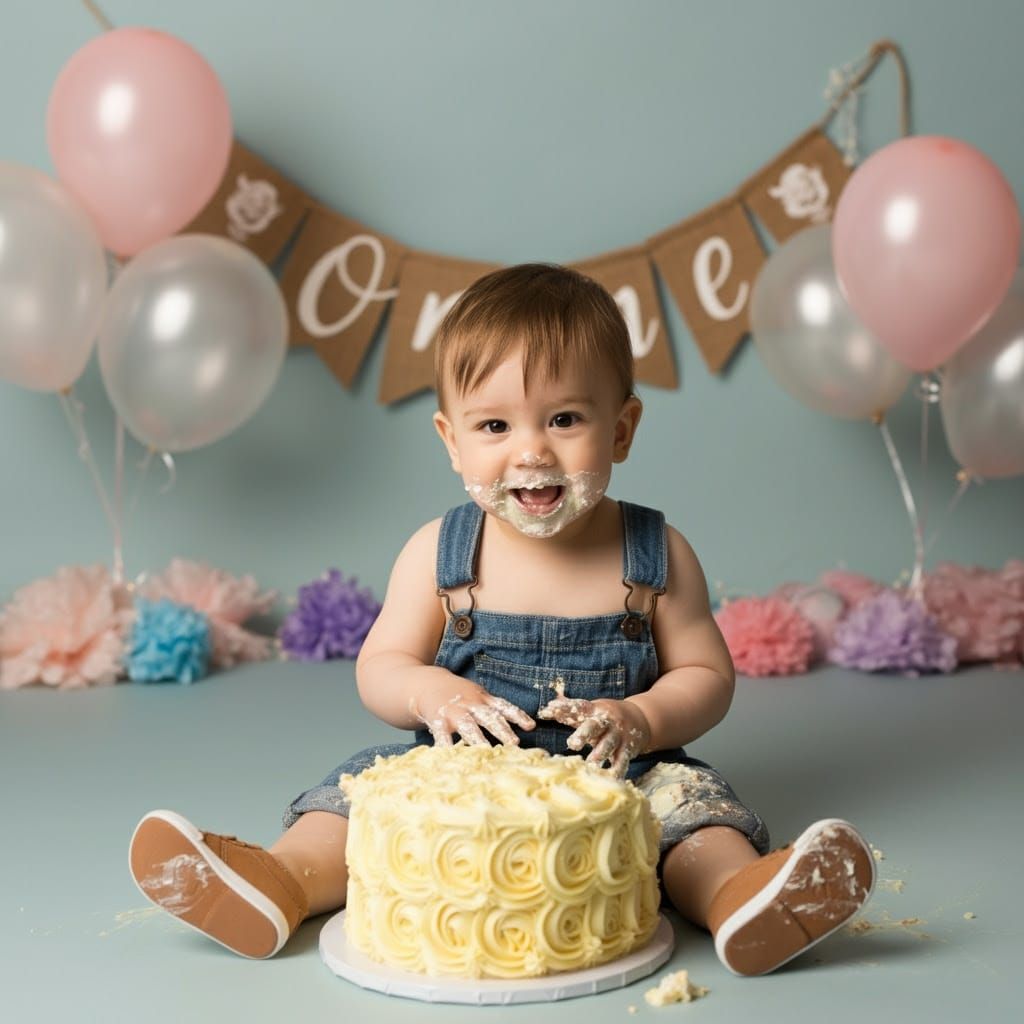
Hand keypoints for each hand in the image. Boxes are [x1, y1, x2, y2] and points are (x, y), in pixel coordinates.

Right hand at [411, 679, 534, 747]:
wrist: (425, 684)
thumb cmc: (457, 694)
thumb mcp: (477, 695)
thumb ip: (495, 709)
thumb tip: (525, 726)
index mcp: (482, 699)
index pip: (503, 707)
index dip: (518, 716)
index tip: (531, 726)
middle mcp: (470, 704)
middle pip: (489, 717)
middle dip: (502, 730)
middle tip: (515, 744)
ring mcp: (454, 712)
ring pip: (468, 726)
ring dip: (478, 739)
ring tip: (486, 752)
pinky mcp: (438, 720)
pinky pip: (443, 734)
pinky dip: (446, 745)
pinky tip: (450, 756)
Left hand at [537, 696, 649, 777]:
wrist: (640, 718)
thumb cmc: (605, 717)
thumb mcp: (591, 710)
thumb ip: (570, 711)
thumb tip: (547, 707)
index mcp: (595, 709)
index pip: (578, 706)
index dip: (564, 707)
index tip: (550, 710)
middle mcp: (607, 721)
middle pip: (594, 726)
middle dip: (584, 734)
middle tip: (572, 744)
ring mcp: (618, 735)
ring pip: (608, 744)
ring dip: (600, 754)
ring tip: (591, 764)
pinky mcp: (628, 749)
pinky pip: (623, 760)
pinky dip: (617, 770)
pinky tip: (612, 779)